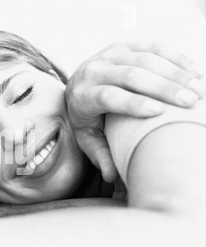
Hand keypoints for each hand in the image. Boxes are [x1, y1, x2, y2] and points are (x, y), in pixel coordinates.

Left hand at [65, 40, 205, 182]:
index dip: (133, 103)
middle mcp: (92, 71)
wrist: (78, 86)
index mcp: (82, 96)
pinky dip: (175, 56)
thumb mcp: (87, 138)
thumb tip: (112, 176)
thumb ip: (99, 154)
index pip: (107, 96)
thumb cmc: (86, 118)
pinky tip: (195, 70)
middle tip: (190, 101)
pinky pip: (152, 46)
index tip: (159, 111)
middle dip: (163, 87)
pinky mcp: (123, 45)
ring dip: (175, 72)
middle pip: (130, 75)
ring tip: (198, 88)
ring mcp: (108, 55)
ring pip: (144, 58)